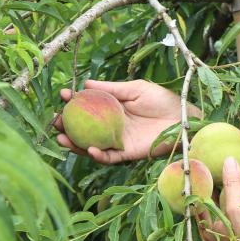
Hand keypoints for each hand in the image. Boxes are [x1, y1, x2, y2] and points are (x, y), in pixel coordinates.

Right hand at [56, 79, 197, 163]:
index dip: (74, 102)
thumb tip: (86, 83)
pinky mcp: (127, 153)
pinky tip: (88, 148)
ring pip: (91, 145)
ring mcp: (118, 140)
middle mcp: (112, 126)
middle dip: (66, 126)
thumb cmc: (163, 100)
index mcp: (113, 109)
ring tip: (61, 137)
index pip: (88, 107)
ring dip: (75, 144)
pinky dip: (97, 155)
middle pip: (84, 128)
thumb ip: (112, 89)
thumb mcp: (136, 89)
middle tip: (55, 121)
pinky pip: (109, 157)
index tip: (63, 95)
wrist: (184, 118)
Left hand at [201, 158, 239, 240]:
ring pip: (225, 204)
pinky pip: (238, 209)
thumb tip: (228, 159)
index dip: (199, 181)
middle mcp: (215, 230)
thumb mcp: (238, 209)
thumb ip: (233, 185)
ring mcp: (230, 231)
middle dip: (214, 182)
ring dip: (228, 188)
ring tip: (230, 168)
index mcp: (206, 227)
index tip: (200, 162)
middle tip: (216, 161)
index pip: (197, 199)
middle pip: (211, 201)